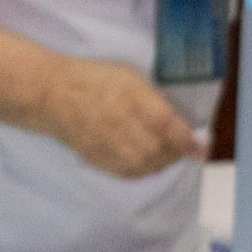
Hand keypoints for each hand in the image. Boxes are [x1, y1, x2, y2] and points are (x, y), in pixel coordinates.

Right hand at [34, 56, 202, 178]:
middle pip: (163, 152)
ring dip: (161, 162)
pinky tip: (144, 159)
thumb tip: (180, 123)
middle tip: (179, 146)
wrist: (51, 94)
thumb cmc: (94, 80)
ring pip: (149, 166)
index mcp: (135, 102)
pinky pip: (130, 173)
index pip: (171, 129)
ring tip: (162, 153)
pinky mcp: (99, 159)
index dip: (190, 142)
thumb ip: (156, 101)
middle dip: (176, 151)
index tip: (201, 148)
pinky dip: (143, 169)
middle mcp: (125, 127)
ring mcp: (111, 146)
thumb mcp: (130, 78)